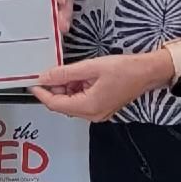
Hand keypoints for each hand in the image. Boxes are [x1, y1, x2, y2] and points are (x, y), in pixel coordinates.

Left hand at [31, 50, 169, 122]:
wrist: (147, 72)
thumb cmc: (125, 69)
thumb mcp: (91, 67)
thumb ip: (65, 73)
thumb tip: (46, 76)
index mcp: (89, 106)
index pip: (56, 105)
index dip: (42, 93)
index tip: (33, 82)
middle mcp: (93, 114)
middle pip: (63, 105)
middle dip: (54, 89)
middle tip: (49, 72)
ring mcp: (98, 112)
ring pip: (71, 103)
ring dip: (65, 88)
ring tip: (67, 71)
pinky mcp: (101, 107)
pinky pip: (81, 101)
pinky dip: (75, 89)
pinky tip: (78, 76)